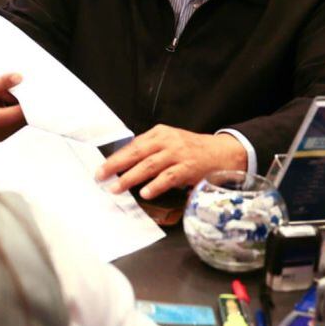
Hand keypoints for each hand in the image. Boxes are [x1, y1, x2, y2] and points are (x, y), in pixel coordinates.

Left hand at [95, 125, 247, 199]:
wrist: (223, 152)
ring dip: (130, 177)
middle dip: (116, 165)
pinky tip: (145, 192)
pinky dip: (155, 185)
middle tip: (101, 176)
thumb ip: (150, 150)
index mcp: (159, 133)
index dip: (116, 157)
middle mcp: (167, 141)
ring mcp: (178, 154)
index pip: (132, 145)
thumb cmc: (192, 150)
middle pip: (136, 153)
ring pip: (149, 165)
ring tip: (117, 187)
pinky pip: (169, 177)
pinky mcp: (189, 168)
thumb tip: (124, 165)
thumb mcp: (170, 143)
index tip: (101, 168)